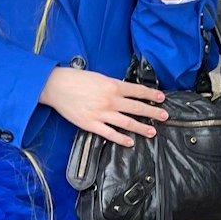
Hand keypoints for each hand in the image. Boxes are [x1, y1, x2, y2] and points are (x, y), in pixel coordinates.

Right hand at [40, 66, 167, 146]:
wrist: (56, 86)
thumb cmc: (75, 79)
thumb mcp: (98, 77)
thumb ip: (112, 85)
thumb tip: (125, 91)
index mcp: (112, 86)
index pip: (137, 91)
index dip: (151, 95)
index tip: (161, 98)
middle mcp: (110, 100)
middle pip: (137, 108)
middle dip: (153, 112)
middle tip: (164, 116)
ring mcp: (101, 113)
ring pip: (128, 122)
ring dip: (142, 127)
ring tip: (152, 131)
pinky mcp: (91, 124)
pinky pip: (110, 134)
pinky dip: (122, 139)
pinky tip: (130, 142)